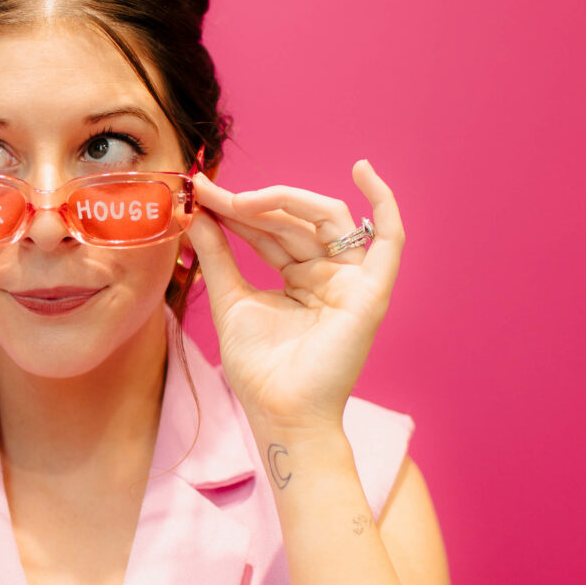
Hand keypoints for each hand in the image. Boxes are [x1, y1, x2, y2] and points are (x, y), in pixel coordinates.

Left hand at [187, 159, 404, 434]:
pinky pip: (389, 239)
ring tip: (241, 199)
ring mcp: (352, 281)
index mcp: (301, 278)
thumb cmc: (259, 369)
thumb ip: (218, 255)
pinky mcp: (371, 292)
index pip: (272, 229)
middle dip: (252, 204)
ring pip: (328, 219)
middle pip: (296, 221)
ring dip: (284, 202)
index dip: (238, 209)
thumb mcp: (230, 300)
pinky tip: (363, 171)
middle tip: (211, 194)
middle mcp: (329, 274)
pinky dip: (383, 203)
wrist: (278, 413)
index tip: (201, 193)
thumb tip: (196, 213)